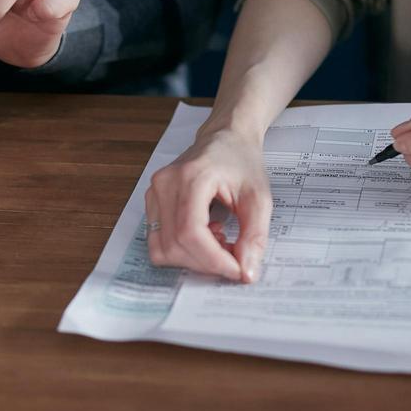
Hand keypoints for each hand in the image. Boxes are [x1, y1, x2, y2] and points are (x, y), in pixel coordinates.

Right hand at [145, 128, 272, 282]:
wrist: (225, 138)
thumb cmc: (241, 161)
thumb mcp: (259, 197)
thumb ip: (254, 236)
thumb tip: (246, 273)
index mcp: (191, 176)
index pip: (191, 233)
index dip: (213, 260)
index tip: (237, 270)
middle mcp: (165, 184)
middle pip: (175, 245)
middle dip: (207, 262)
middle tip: (233, 257)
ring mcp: (154, 192)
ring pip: (162, 249)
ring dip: (193, 259)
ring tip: (218, 241)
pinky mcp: (151, 202)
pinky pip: (158, 241)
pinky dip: (182, 250)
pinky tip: (205, 235)